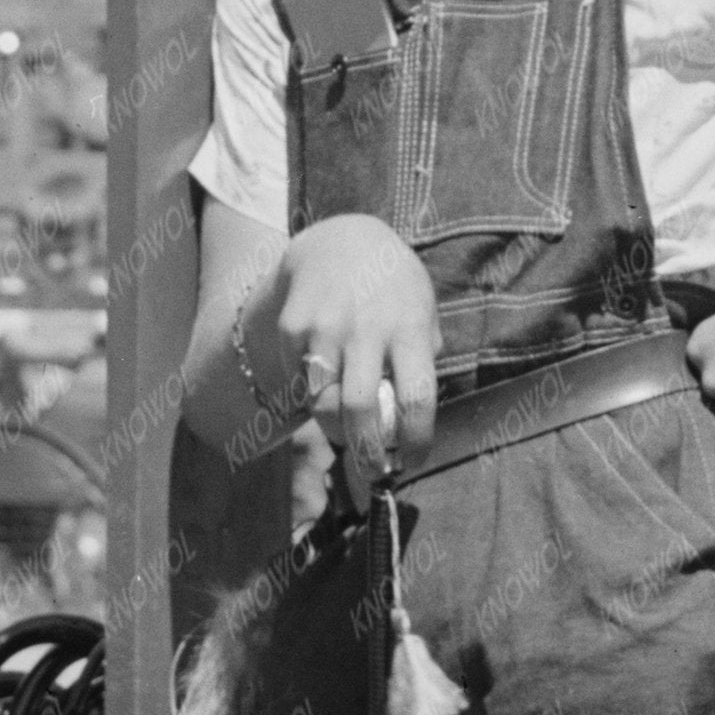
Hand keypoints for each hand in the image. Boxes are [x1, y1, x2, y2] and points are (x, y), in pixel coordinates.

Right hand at [265, 218, 441, 502]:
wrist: (341, 242)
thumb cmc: (393, 289)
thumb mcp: (422, 311)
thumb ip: (421, 359)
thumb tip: (413, 422)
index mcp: (409, 326)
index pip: (416, 398)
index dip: (415, 441)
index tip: (412, 461)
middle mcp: (366, 327)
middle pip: (360, 410)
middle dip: (365, 454)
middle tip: (371, 472)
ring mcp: (325, 327)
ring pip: (322, 403)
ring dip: (335, 430)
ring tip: (347, 431)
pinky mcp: (292, 328)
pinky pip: (298, 383)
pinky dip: (310, 395)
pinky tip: (322, 382)